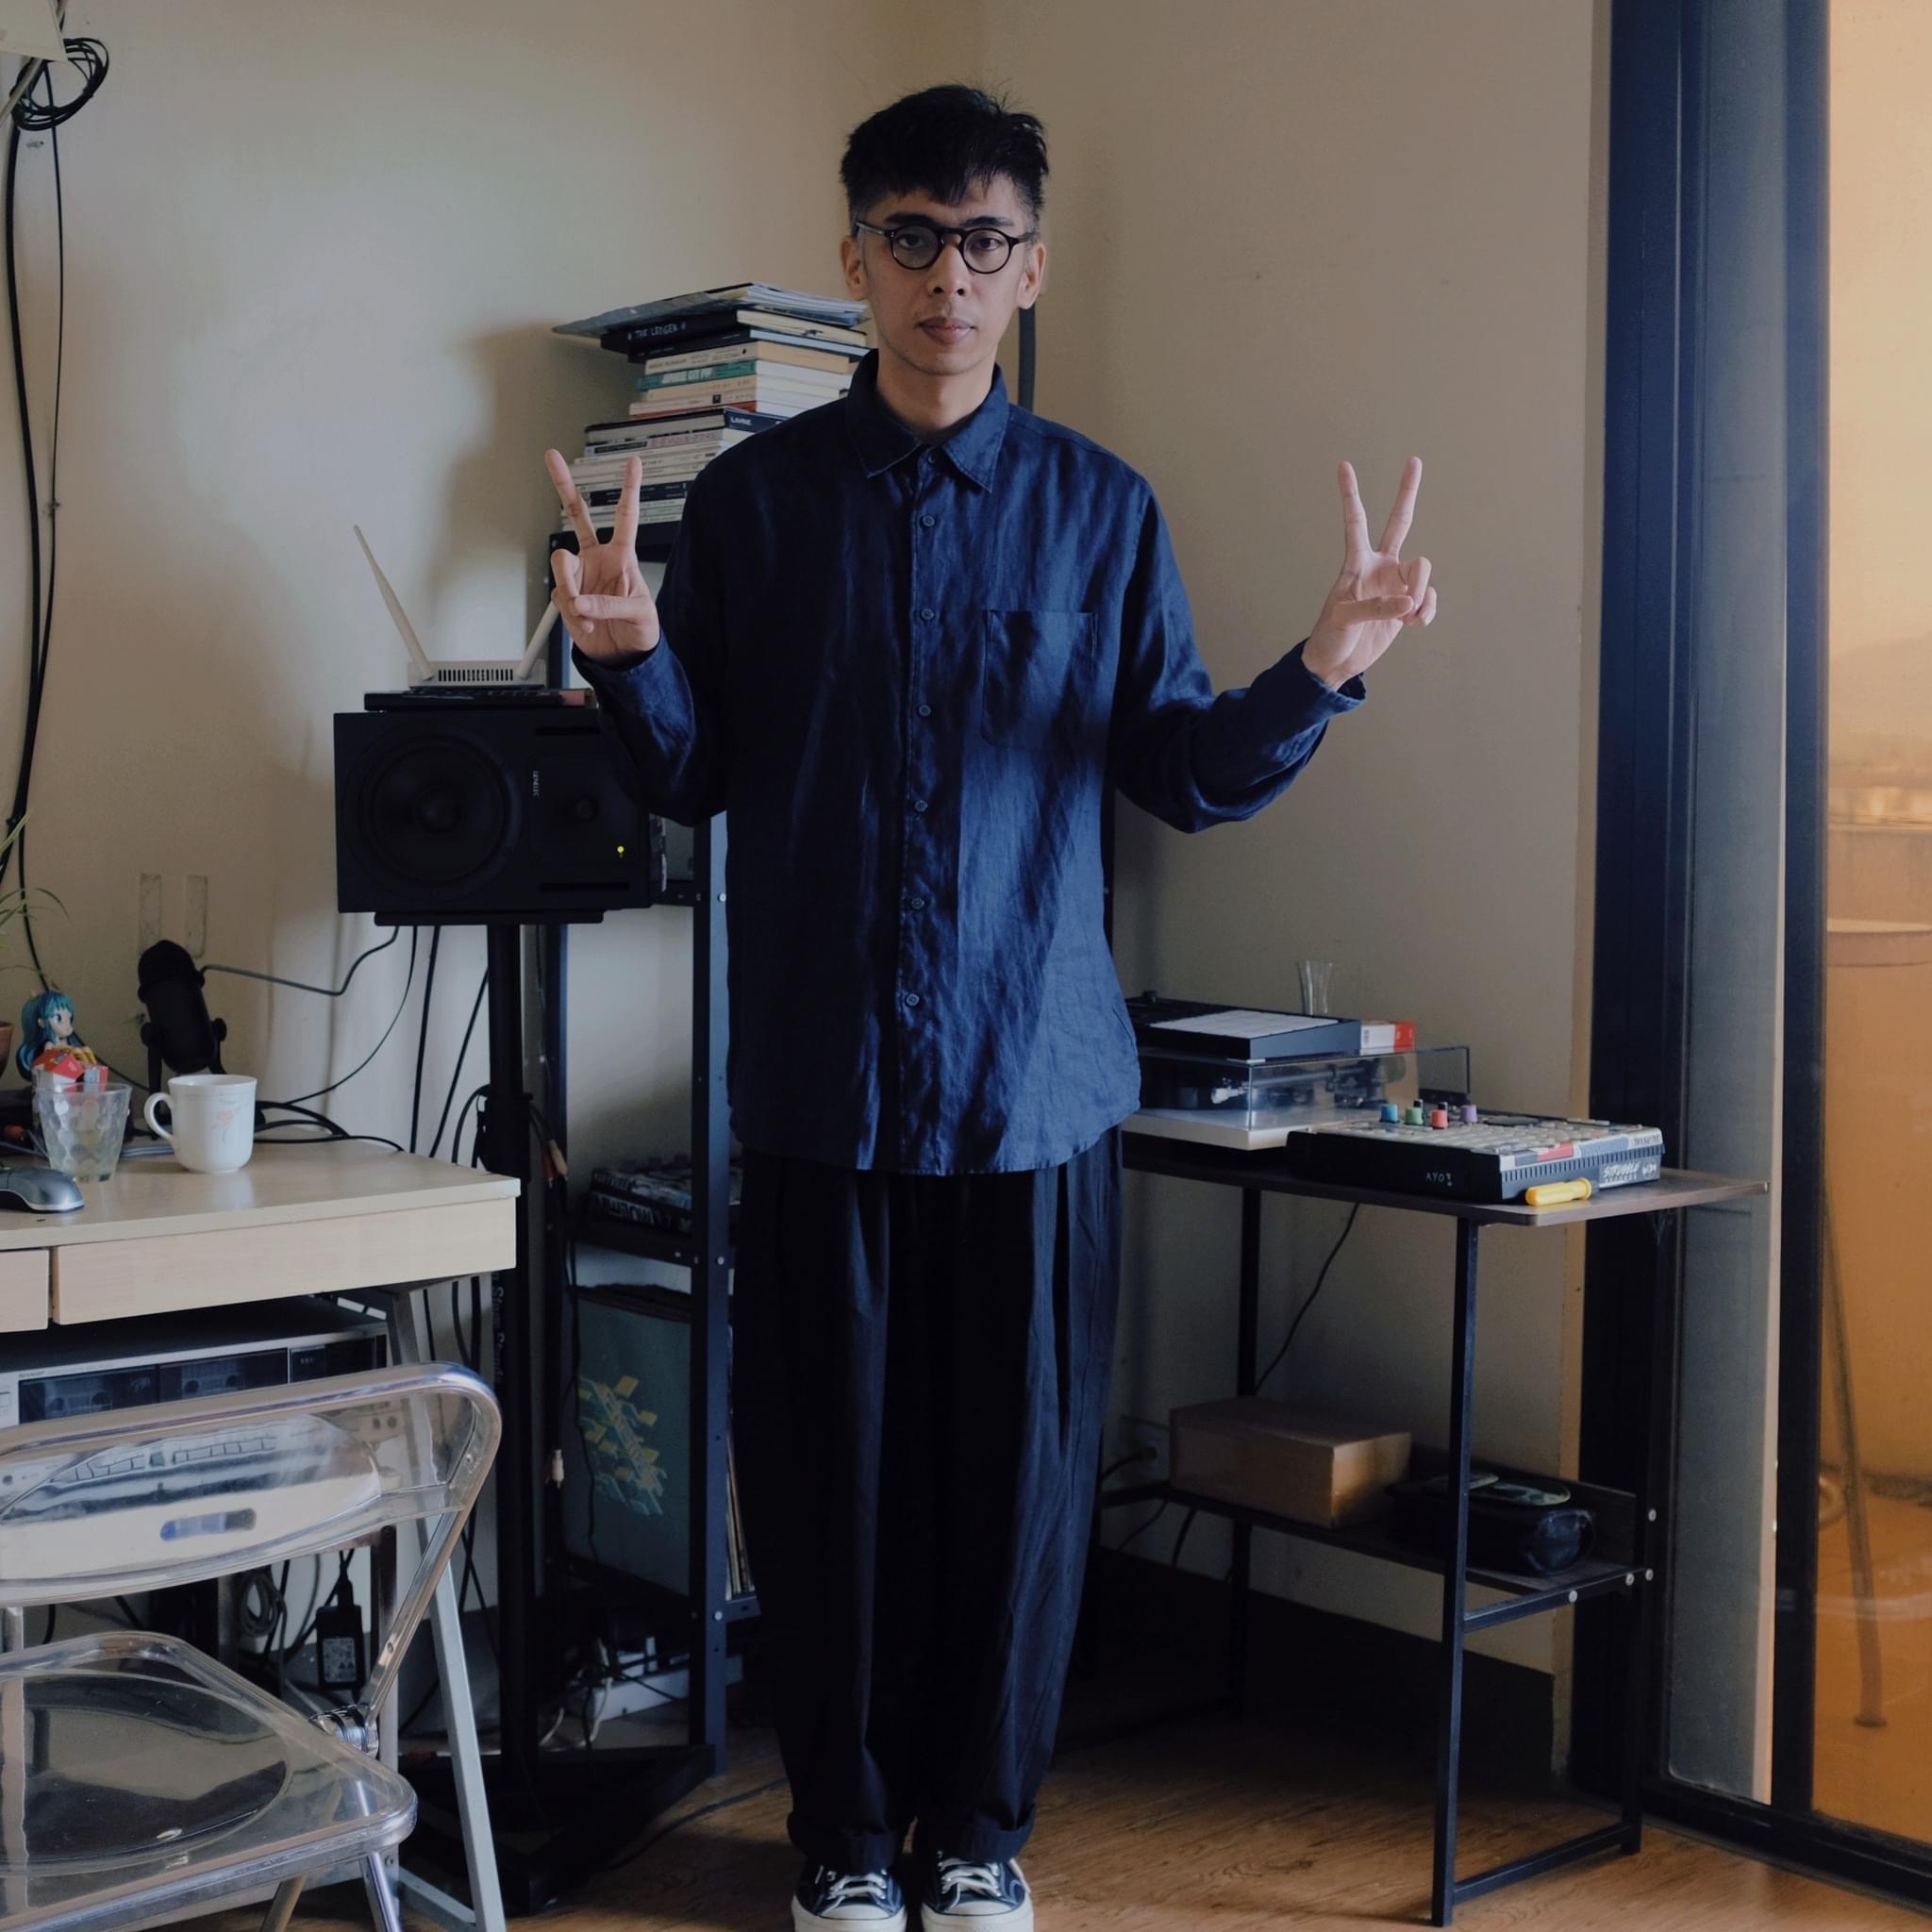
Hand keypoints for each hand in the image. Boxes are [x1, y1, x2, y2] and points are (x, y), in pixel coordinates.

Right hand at [545, 448, 661, 660]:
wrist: (623, 657)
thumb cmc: (641, 630)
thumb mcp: (639, 613)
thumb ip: (610, 604)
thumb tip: (581, 601)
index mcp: (622, 556)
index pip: (626, 518)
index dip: (629, 490)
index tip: (633, 463)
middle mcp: (597, 559)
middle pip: (576, 515)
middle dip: (563, 485)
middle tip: (552, 457)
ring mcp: (580, 575)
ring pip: (560, 565)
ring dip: (570, 590)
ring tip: (583, 613)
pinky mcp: (567, 596)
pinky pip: (560, 597)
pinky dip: (571, 614)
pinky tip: (584, 624)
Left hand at [1302, 457, 1436, 688]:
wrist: (1337, 662)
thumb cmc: (1331, 636)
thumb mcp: (1345, 620)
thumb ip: (1376, 607)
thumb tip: (1409, 602)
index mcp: (1357, 563)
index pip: (1355, 522)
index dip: (1351, 495)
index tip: (1344, 465)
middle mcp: (1379, 566)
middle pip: (1399, 523)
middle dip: (1407, 493)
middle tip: (1414, 461)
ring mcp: (1395, 584)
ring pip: (1422, 570)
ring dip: (1421, 592)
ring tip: (1408, 615)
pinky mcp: (1407, 604)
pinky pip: (1428, 597)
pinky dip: (1427, 609)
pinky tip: (1414, 623)